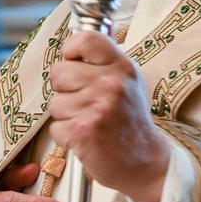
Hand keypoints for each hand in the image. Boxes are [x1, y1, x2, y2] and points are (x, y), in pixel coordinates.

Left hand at [48, 30, 169, 201]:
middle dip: (64, 89)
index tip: (74, 63)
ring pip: (54, 102)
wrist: (146, 162)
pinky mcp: (83, 131)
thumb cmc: (129, 119)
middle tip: (85, 102)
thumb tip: (69, 47)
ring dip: (66, 115)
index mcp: (122, 66)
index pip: (85, 39)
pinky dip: (65, 135)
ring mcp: (98, 107)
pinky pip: (55, 126)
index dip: (71, 50)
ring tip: (89, 121)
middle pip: (58, 71)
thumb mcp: (127, 81)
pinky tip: (86, 137)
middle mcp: (111, 83)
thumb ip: (102, 62)